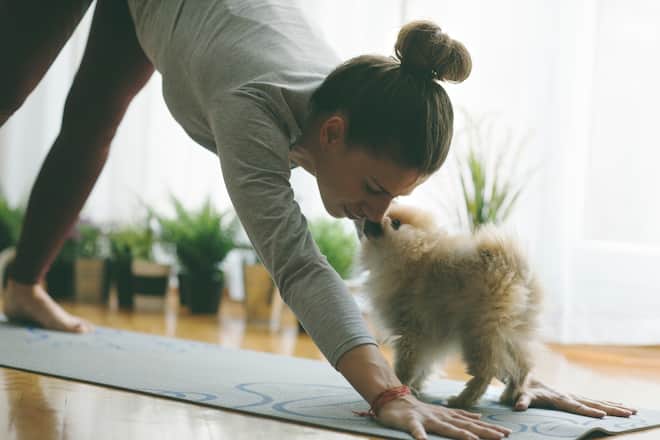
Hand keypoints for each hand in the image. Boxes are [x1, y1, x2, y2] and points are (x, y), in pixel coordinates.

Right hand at [377, 393, 510, 439]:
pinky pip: (416, 430)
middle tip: (501, 437)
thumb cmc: (420, 410)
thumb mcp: (443, 412)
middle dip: (483, 432)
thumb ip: (460, 416)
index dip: (489, 429)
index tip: (507, 433)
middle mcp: (441, 417)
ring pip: (445, 427)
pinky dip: (420, 435)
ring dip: (459, 433)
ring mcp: (427, 418)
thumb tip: (479, 418)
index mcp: (449, 416)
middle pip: (465, 426)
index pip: (473, 424)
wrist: (395, 399)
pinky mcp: (411, 421)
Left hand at [513, 376, 636, 417]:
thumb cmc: (522, 387)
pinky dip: (607, 403)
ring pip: (597, 402)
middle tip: (629, 413)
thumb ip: (521, 400)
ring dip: (614, 407)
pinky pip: (593, 401)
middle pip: (593, 404)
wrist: (523, 375)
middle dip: (611, 409)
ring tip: (632, 411)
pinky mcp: (573, 397)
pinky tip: (619, 405)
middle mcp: (568, 396)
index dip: (588, 411)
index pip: (575, 406)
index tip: (602, 414)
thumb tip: (518, 406)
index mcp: (558, 397)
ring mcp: (572, 396)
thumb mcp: (519, 394)